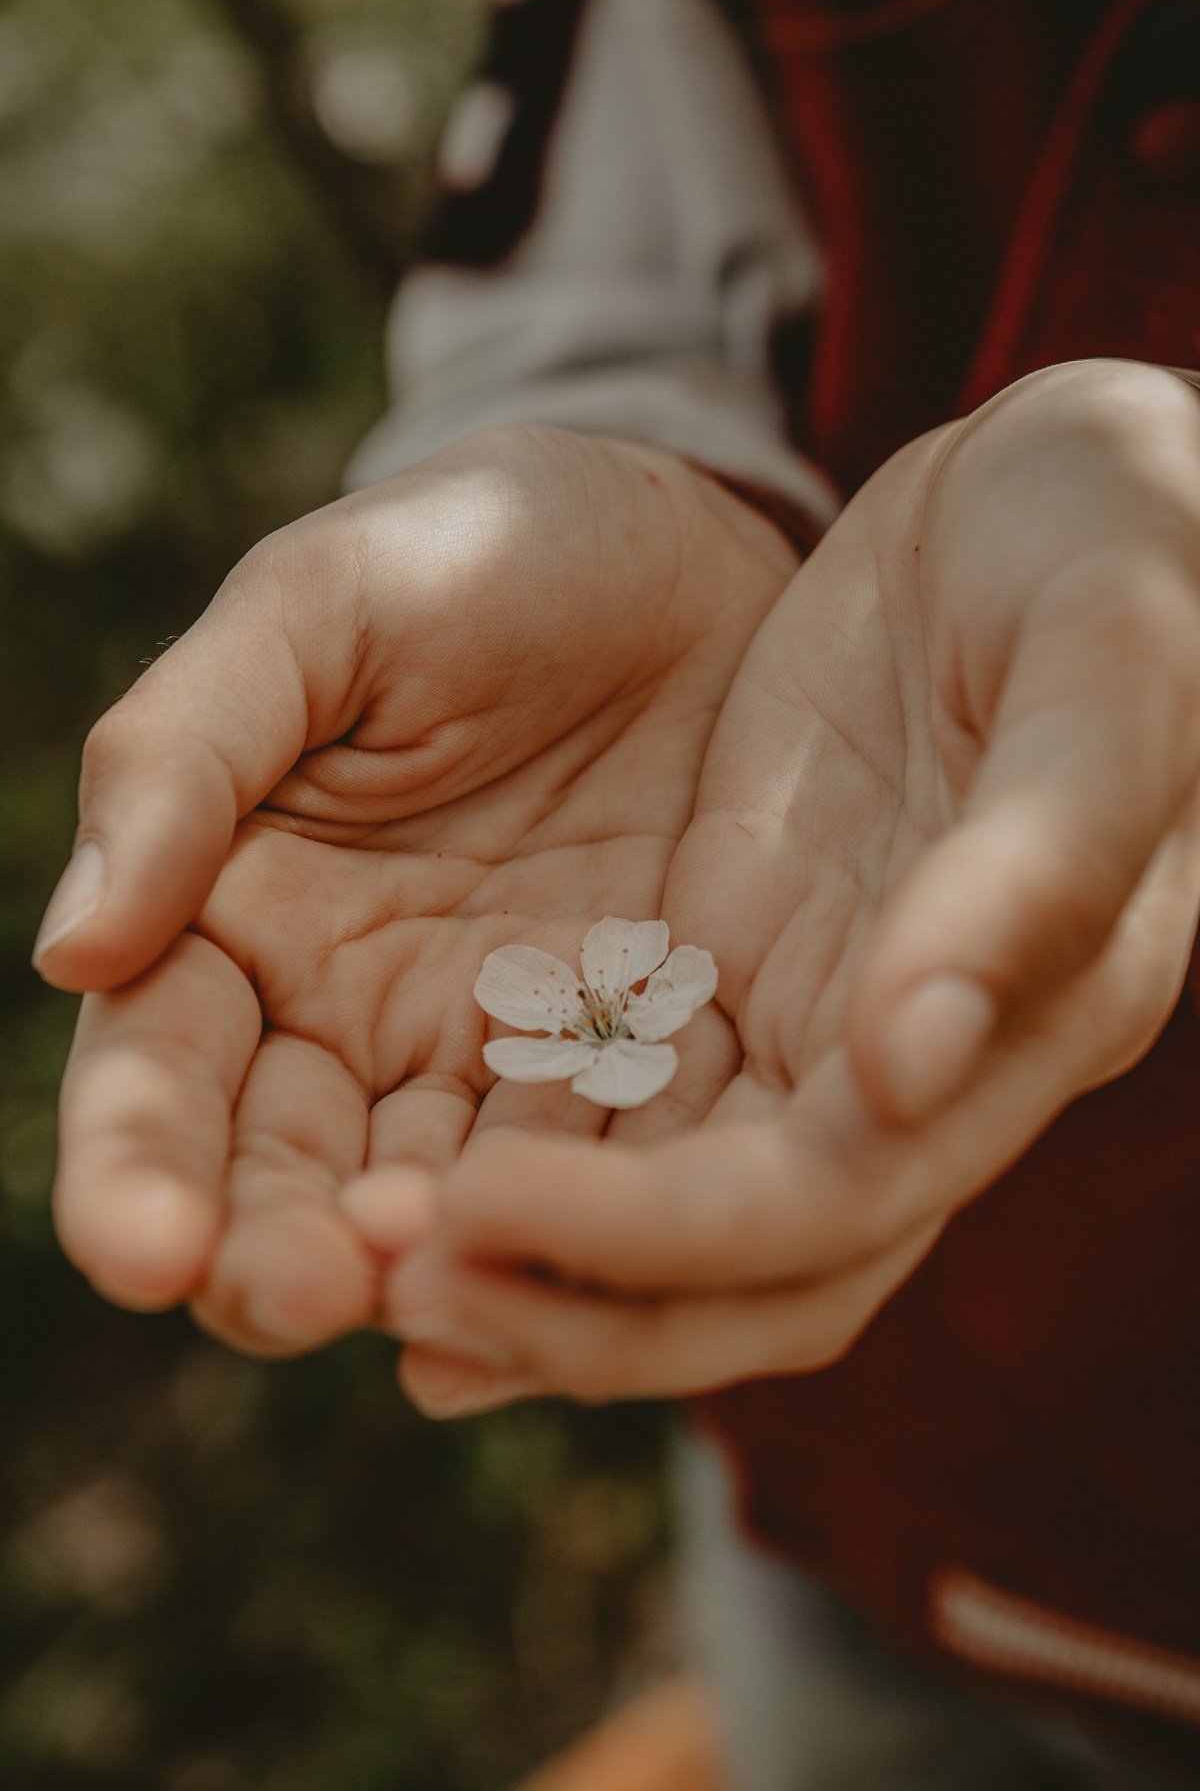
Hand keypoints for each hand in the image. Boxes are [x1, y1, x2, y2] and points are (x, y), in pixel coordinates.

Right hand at [39, 425, 796, 1352]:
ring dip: (427, 1271)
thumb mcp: (317, 612)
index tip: (144, 1248)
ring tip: (433, 1292)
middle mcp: (349, 1014)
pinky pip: (599, 1166)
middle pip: (282, 1179)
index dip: (138, 1168)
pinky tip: (588, 1269)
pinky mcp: (626, 1057)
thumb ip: (186, 758)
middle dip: (276, 1253)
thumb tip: (72, 950)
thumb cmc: (473, 550)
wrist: (680, 543)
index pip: (159, 1072)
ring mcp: (492, 1051)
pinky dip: (582, 1229)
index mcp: (235, 915)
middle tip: (306, 1291)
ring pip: (434, 1208)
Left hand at [379, 361, 1199, 1415]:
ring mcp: (816, 1016)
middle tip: (393, 1294)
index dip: (665, 1237)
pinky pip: (618, 1094)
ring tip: (364, 1265)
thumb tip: (902, 1073)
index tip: (486, 1205)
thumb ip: (1035, 866)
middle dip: (576, 1301)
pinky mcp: (735, 956)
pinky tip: (401, 1173)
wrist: (1051, 488)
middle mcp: (918, 1065)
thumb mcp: (1107, 667)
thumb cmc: (1111, 543)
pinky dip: (525, 1154)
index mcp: (1030, 1023)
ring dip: (531, 1260)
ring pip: (668, 1207)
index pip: (837, 1201)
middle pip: (744, 1268)